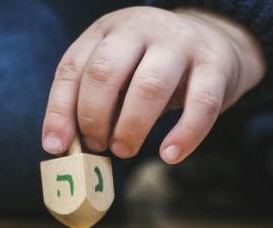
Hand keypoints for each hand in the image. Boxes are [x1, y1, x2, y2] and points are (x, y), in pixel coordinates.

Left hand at [41, 7, 265, 164]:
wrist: (216, 43)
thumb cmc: (153, 68)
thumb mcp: (118, 72)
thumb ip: (91, 101)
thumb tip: (62, 147)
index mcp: (109, 29)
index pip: (73, 67)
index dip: (60, 110)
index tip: (56, 147)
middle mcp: (142, 28)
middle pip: (106, 73)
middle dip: (94, 118)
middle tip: (97, 145)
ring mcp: (181, 43)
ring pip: (150, 87)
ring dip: (131, 127)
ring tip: (125, 149)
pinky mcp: (216, 65)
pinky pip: (201, 105)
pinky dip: (184, 135)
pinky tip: (169, 155)